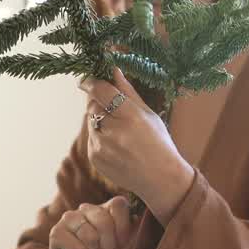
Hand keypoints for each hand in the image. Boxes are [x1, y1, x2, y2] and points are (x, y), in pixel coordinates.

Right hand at [46, 195, 133, 248]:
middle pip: (104, 219)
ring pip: (89, 233)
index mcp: (104, 208)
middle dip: (108, 242)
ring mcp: (69, 217)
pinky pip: (76, 245)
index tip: (121, 242)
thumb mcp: (122, 247)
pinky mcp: (56, 231)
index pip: (119, 203)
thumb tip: (138, 217)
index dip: (123, 225)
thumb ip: (132, 232)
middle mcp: (86, 208)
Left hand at [80, 70, 193, 224]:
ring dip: (100, 121)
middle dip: (99, 104)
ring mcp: (101, 146)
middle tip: (114, 111)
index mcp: (129, 115)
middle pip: (92, 106)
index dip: (90, 82)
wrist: (160, 179)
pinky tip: (118, 146)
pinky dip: (100, 138)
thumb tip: (113, 70)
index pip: (100, 90)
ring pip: (91, 122)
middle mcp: (113, 131)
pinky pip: (91, 138)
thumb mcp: (149, 114)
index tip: (87, 79)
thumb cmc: (159, 143)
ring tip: (121, 133)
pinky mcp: (95, 158)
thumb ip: (127, 91)